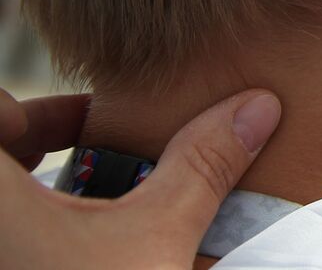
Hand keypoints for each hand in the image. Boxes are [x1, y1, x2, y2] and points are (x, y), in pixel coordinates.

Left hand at [0, 86, 280, 269]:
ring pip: (0, 212)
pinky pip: (10, 245)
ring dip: (30, 202)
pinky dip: (32, 241)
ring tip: (85, 214)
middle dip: (33, 150)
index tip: (79, 122)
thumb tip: (255, 107)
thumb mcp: (156, 239)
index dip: (25, 110)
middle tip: (85, 157)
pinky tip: (77, 260)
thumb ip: (201, 166)